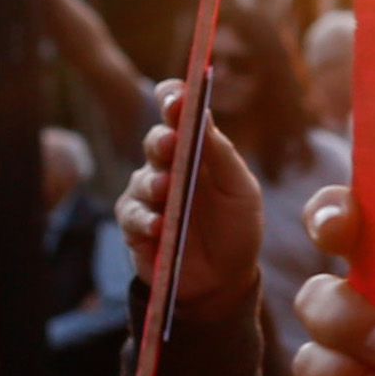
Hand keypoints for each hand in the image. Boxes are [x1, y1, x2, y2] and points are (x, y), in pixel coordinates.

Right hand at [116, 79, 263, 321]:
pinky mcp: (136, 226)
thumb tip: (203, 114)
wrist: (226, 278)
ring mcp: (148, 195)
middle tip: (170, 144)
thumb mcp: (241, 190)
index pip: (175, 112)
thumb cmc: (236, 226)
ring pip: (142, 180)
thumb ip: (222, 154)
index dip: (172, 98)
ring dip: (154, 184)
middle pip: (155, 141)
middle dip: (161, 141)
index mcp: (194, 147)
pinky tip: (160, 226)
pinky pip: (133, 218)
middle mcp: (166, 165)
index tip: (177, 96)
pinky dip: (147, 221)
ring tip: (167, 190)